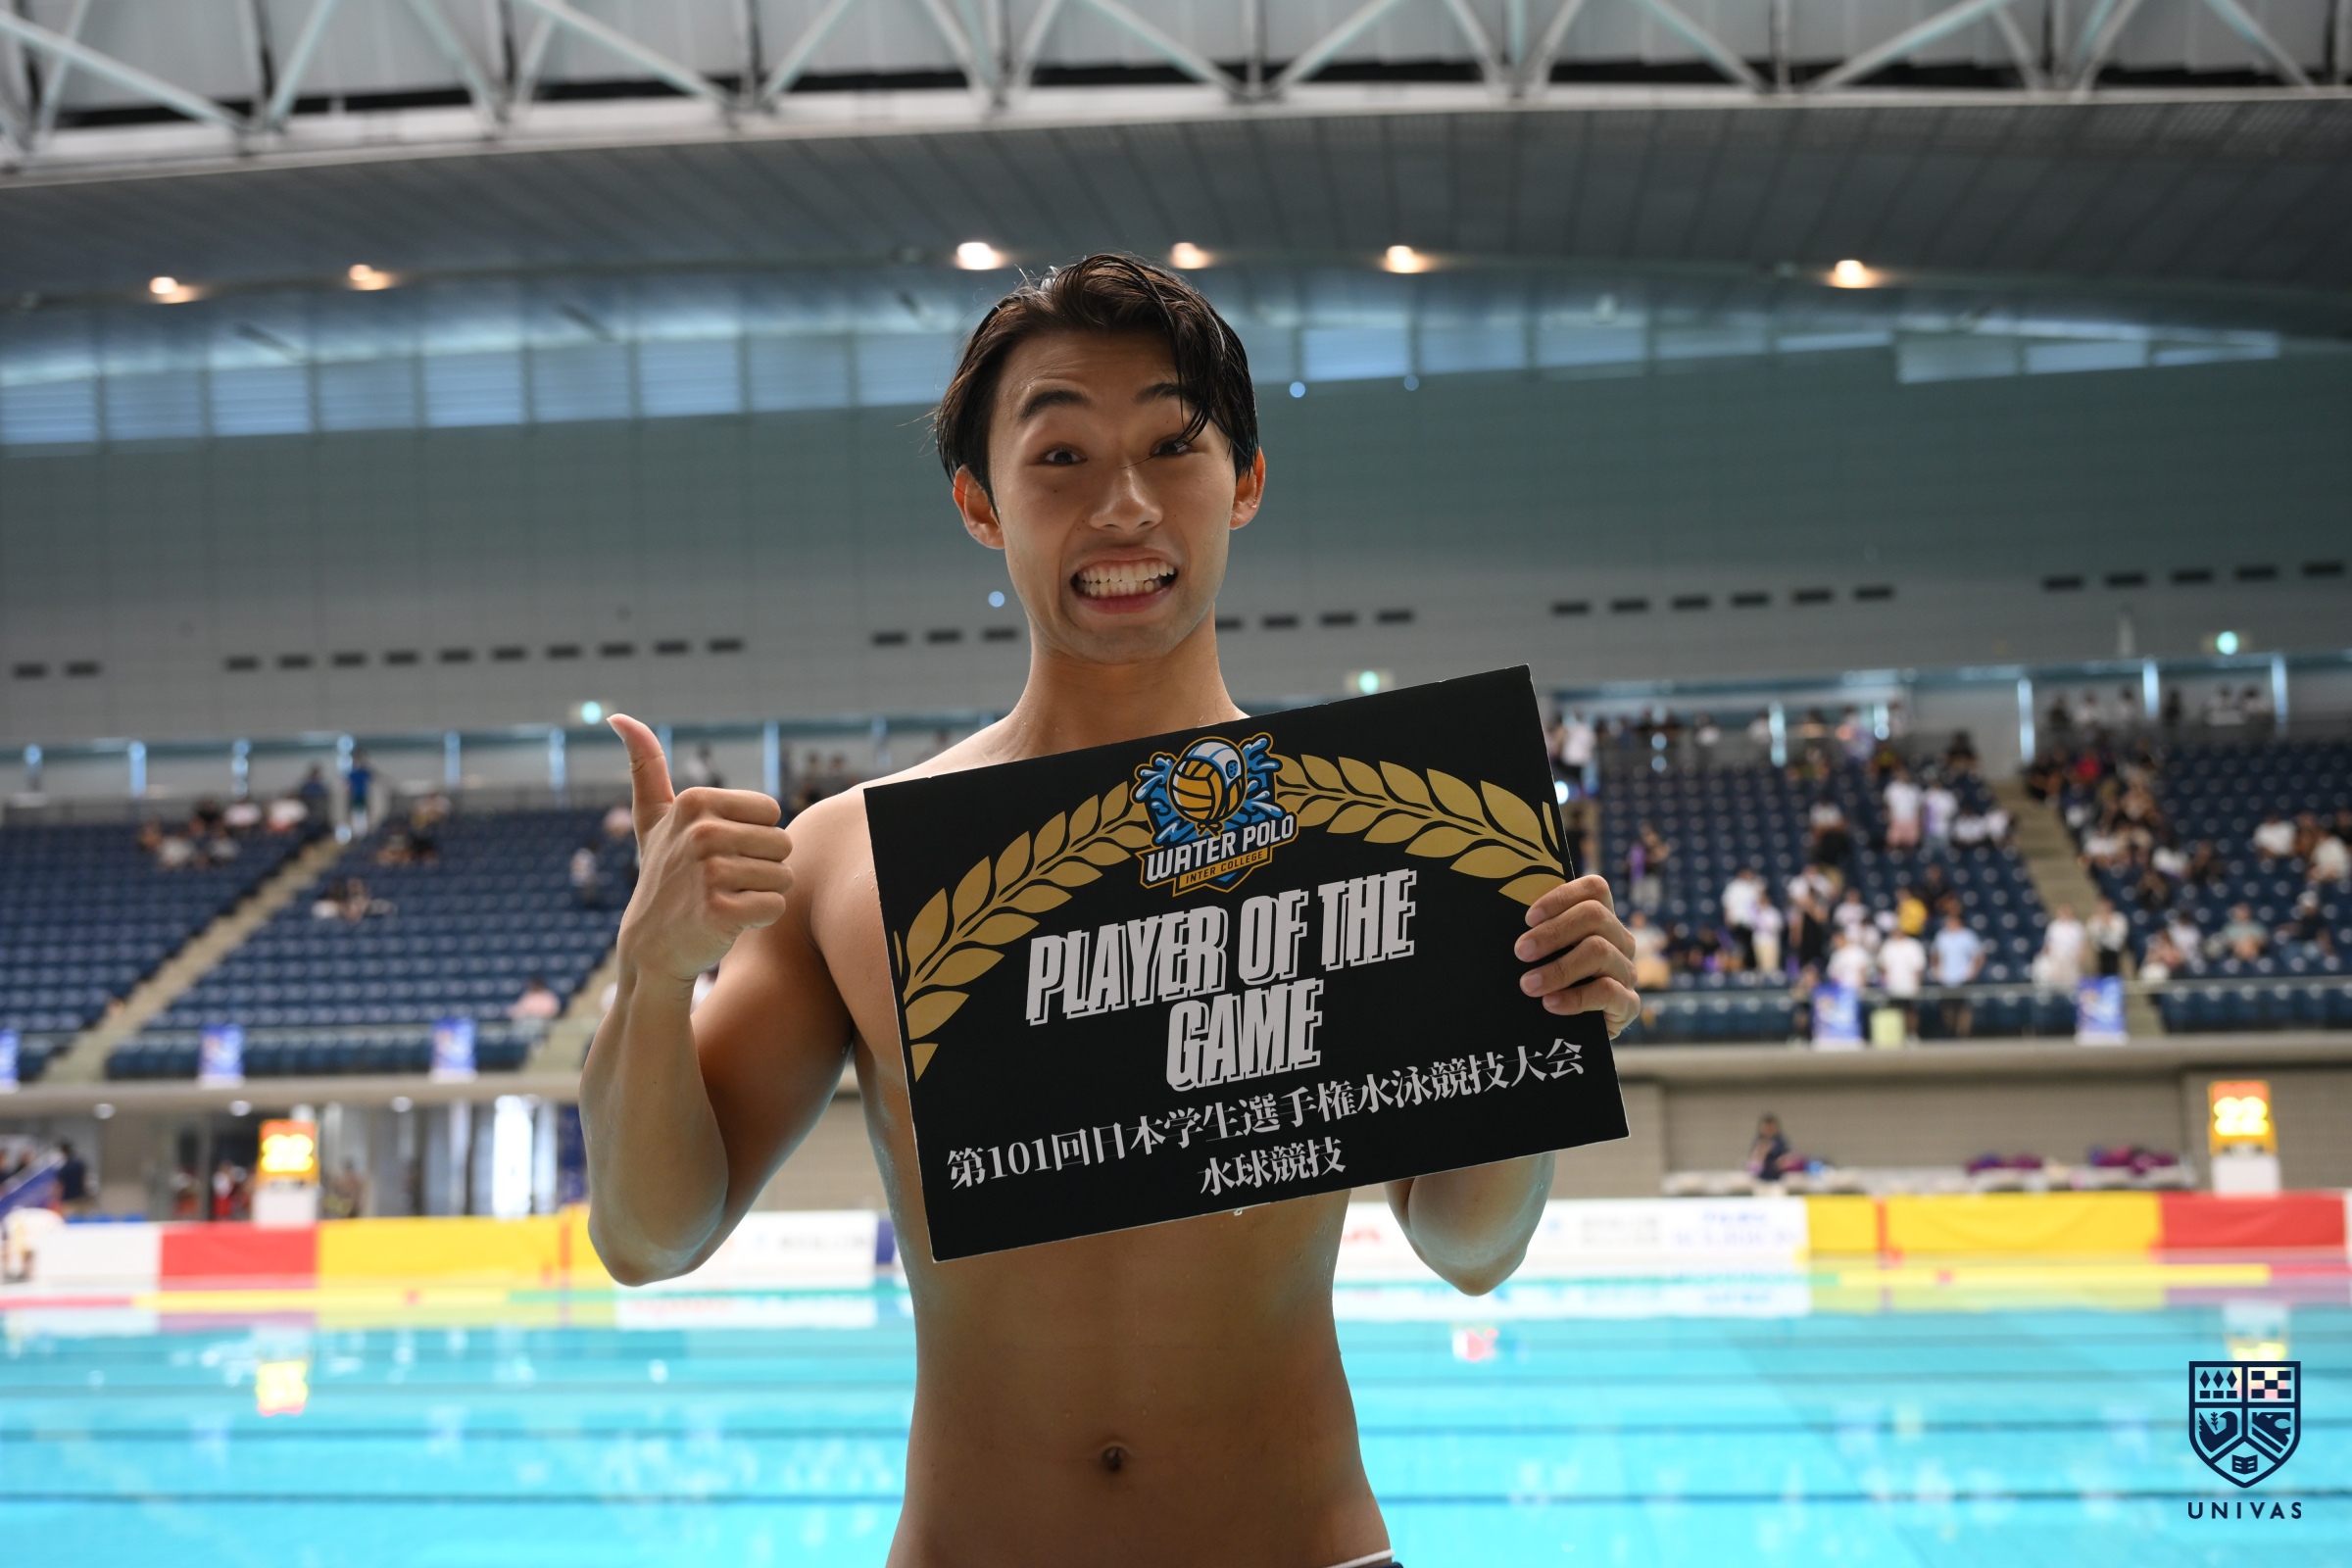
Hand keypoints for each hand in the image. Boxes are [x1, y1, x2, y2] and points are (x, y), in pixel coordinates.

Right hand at [609, 714, 792, 984]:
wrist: (652, 946)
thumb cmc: (664, 875)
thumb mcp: (653, 818)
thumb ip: (645, 766)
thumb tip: (618, 716)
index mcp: (694, 802)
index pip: (771, 812)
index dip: (753, 836)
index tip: (718, 852)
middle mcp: (701, 833)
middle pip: (783, 843)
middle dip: (762, 866)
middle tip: (723, 881)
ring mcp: (709, 873)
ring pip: (783, 876)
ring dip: (762, 893)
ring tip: (725, 899)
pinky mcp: (720, 912)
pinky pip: (776, 906)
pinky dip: (760, 918)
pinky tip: (729, 921)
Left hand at [1513, 874, 1639, 1038]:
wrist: (1573, 1035)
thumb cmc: (1552, 985)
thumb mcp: (1545, 956)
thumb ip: (1535, 936)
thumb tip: (1499, 920)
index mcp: (1601, 921)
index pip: (1595, 889)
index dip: (1562, 896)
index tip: (1528, 918)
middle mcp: (1620, 940)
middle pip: (1595, 916)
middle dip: (1553, 932)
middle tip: (1521, 952)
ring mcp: (1627, 971)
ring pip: (1600, 952)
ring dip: (1558, 968)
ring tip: (1528, 985)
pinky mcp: (1628, 1004)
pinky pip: (1607, 992)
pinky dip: (1574, 998)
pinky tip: (1550, 1004)